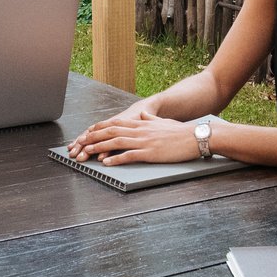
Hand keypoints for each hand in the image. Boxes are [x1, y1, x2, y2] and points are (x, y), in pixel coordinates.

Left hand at [67, 110, 198, 164]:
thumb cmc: (181, 132)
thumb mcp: (163, 122)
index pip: (116, 123)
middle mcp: (140, 130)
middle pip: (112, 131)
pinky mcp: (150, 152)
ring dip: (99, 147)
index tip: (89, 131)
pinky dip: (116, 158)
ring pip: (116, 142)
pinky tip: (106, 162)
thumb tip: (143, 114)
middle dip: (94, 137)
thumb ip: (151, 119)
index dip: (101, 127)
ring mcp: (144, 141)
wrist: (195, 136)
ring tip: (87, 152)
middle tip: (81, 142)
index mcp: (142, 124)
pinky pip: (129, 155)